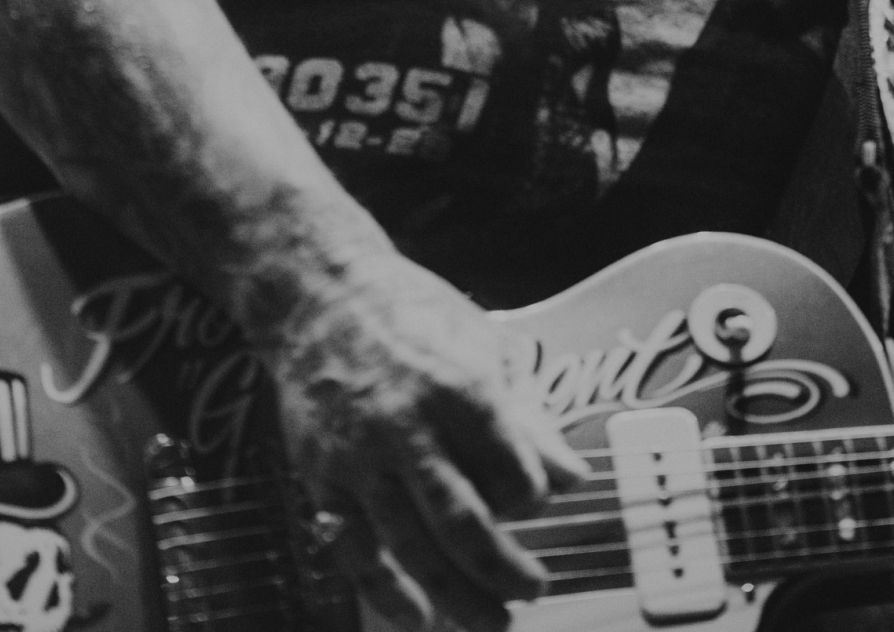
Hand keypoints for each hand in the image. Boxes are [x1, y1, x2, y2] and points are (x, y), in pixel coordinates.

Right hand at [267, 245, 587, 631]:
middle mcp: (409, 427)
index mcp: (460, 388)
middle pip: (466, 525)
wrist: (320, 294)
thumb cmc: (411, 314)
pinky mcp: (323, 477)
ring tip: (493, 620)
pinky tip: (420, 617)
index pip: (515, 475)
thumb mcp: (483, 346)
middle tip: (534, 589)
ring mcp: (361, 457)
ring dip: (459, 597)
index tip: (537, 501)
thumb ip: (527, 417)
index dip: (535, 499)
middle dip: (507, 570)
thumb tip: (574, 477)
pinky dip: (389, 594)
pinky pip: (357, 552)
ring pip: (415, 549)